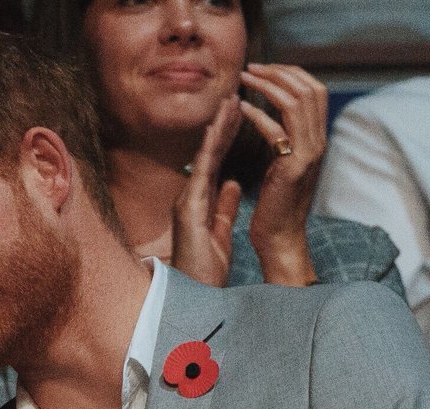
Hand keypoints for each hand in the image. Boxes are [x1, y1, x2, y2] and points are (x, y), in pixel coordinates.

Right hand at [171, 96, 242, 286]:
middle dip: (224, 124)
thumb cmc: (205, 267)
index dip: (229, 135)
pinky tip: (216, 131)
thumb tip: (235, 184)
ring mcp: (188, 199)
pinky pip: (202, 174)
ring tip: (229, 103)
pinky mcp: (189, 208)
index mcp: (202, 200)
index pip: (218, 160)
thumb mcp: (220, 230)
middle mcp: (192, 195)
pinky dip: (209, 151)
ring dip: (217, 128)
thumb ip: (225, 205)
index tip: (240, 112)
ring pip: (205, 157)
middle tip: (235, 95)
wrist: (192, 292)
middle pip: (211, 153)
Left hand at [240, 63, 326, 285]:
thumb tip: (277, 116)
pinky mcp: (292, 169)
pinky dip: (258, 116)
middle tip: (252, 67)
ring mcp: (308, 155)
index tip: (265, 68)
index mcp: (317, 140)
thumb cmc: (276, 205)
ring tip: (244, 79)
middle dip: (280, 72)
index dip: (291, 73)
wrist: (280, 239)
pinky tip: (242, 109)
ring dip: (268, 86)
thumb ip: (287, 140)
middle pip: (310, 89)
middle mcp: (318, 143)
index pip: (314, 91)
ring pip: (297, 103)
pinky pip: (277, 132)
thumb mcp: (285, 165)